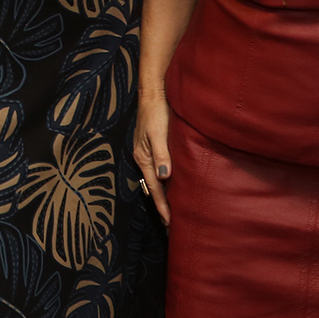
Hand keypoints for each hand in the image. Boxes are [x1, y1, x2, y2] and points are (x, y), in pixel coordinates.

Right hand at [130, 89, 171, 224]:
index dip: (162, 206)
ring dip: (165, 195)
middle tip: (173, 224)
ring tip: (175, 210)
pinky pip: (161, 170)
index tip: (170, 223)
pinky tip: (175, 186)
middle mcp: (145, 158)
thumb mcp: (158, 133)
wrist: (154, 93)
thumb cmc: (156, 112)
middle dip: (163, 205)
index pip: (155, 188)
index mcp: (143, 158)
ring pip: (158, 180)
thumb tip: (164, 177)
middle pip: (154, 188)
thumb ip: (162, 154)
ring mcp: (150, 153)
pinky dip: (167, 182)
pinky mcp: (156, 147)